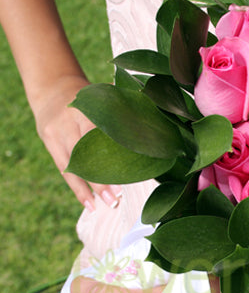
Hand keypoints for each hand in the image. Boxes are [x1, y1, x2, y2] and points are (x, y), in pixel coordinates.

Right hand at [32, 74, 121, 210]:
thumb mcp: (101, 95)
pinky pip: (64, 170)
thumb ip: (122, 107)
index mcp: (84, 107)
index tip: (128, 167)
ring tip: (109, 202)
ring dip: (91, 187)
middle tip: (119, 194)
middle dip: (101, 174)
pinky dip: (78, 189)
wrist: (51, 88)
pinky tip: (90, 204)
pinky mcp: (50, 143)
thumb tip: (153, 119)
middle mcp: (68, 121)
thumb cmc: (88, 95)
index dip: (111, 150)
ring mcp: (56, 133)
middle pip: (85, 151)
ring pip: (74, 165)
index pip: (98, 131)